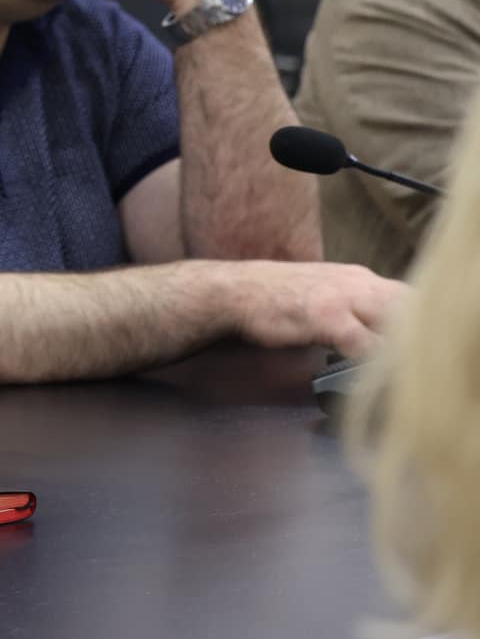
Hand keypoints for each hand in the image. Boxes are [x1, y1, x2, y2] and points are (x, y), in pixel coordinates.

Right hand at [228, 261, 406, 359]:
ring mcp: (344, 299)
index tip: (413, 349)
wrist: (235, 291)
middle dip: (415, 338)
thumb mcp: (325, 292)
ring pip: (396, 324)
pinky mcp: (327, 319)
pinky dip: (375, 361)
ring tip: (393, 374)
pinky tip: (370, 375)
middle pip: (411, 310)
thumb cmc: (276, 297)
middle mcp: (358, 283)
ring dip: (400, 351)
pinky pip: (367, 343)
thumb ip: (356, 306)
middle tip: (404, 365)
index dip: (419, 325)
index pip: (411, 299)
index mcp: (360, 278)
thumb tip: (383, 332)